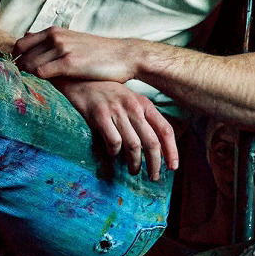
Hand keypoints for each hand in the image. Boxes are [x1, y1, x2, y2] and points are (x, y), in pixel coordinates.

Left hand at [13, 27, 137, 82]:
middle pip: (22, 55)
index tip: (23, 71)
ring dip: (30, 76)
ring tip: (38, 86)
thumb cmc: (98, 52)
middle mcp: (55, 37)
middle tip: (28, 82)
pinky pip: (42, 72)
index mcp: (55, 31)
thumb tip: (27, 38)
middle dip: (21, 69)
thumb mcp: (72, 40)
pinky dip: (41, 80)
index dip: (18, 58)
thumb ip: (51, 41)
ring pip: (30, 64)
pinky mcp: (69, 63)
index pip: (21, 44)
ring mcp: (62, 49)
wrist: (124, 55)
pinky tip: (49, 86)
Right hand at [54, 79, 177, 179]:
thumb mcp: (130, 100)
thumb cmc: (107, 93)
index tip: (173, 167)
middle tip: (154, 177)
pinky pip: (113, 142)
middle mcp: (133, 107)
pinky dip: (115, 153)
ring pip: (134, 145)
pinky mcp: (99, 116)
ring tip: (134, 171)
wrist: (81, 79)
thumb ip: (143, 118)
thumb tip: (156, 146)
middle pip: (152, 142)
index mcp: (144, 103)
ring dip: (135, 163)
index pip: (165, 129)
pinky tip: (113, 155)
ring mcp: (116, 111)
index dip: (172, 150)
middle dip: (155, 164)